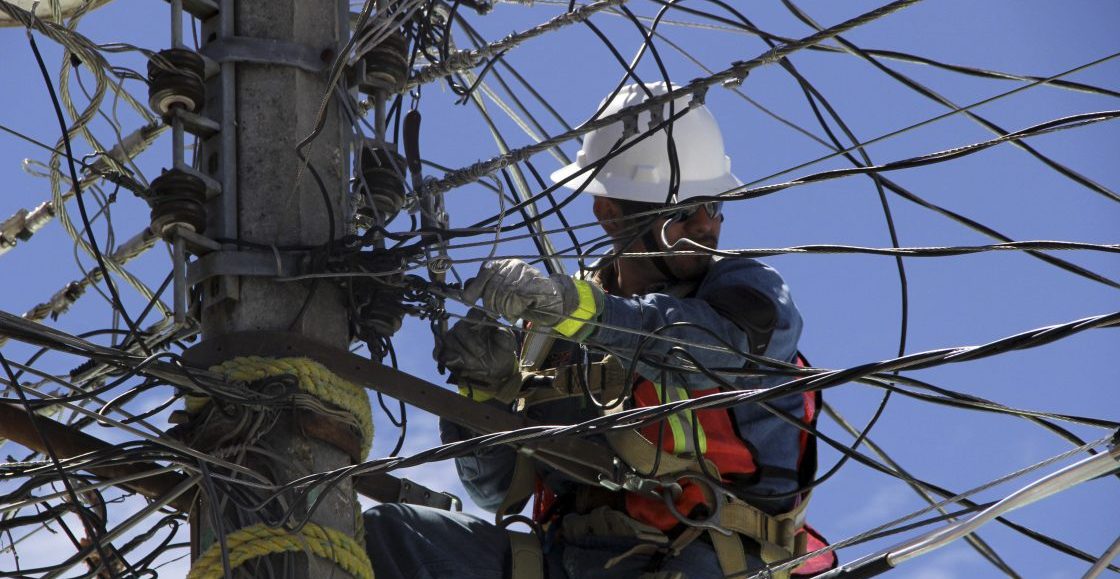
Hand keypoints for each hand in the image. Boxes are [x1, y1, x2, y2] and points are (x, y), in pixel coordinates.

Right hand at [436, 309, 521, 401]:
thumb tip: (497, 331)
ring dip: (461, 352)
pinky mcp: (448, 352)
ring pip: (449, 340)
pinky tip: (458, 362)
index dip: (474, 320)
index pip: (472, 313)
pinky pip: (440, 353)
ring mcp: (454, 338)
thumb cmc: (501, 349)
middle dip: (469, 341)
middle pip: (459, 328)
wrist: (497, 366)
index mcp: (479, 319)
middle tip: (481, 353)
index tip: (483, 330)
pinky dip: (447, 358)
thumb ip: (503, 335)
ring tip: (474, 362)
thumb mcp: (508, 341)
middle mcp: (464, 326)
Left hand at [463, 260, 598, 335]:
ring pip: (501, 296)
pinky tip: (518, 311)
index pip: (485, 271)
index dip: (475, 287)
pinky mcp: (532, 286)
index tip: (469, 300)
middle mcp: (514, 265)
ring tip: (510, 312)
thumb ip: (487, 287)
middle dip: (490, 304)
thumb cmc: (527, 297)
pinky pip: (513, 302)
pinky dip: (513, 311)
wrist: (556, 300)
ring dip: (503, 310)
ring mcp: (524, 274)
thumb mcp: (504, 290)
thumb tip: (466, 290)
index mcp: (506, 264)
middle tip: (497, 313)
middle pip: (490, 287)